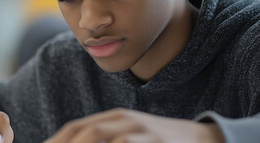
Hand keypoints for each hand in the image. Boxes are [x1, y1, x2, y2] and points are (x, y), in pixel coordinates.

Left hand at [45, 108, 224, 142]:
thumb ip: (107, 140)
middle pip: (84, 132)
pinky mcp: (155, 141)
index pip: (75, 128)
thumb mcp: (130, 138)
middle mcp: (124, 121)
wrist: (204, 141)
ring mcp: (141, 130)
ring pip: (100, 137)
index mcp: (114, 119)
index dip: (55, 141)